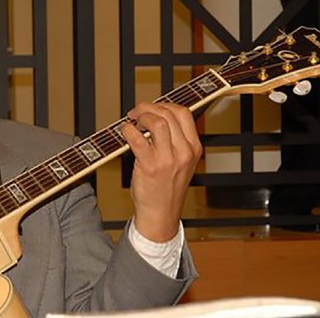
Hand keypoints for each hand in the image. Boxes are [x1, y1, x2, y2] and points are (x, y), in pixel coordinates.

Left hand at [121, 102, 201, 241]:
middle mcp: (184, 152)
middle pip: (169, 113)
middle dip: (148, 107)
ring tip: (132, 122)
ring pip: (157, 122)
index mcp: (193, 148)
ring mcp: (168, 159)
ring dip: (141, 116)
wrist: (161, 214)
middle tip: (136, 113)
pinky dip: (128, 130)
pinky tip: (125, 132)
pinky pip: (137, 138)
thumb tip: (155, 117)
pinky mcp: (150, 166)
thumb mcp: (181, 162)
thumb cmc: (166, 188)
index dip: (164, 104)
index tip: (152, 108)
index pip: (184, 113)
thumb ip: (174, 141)